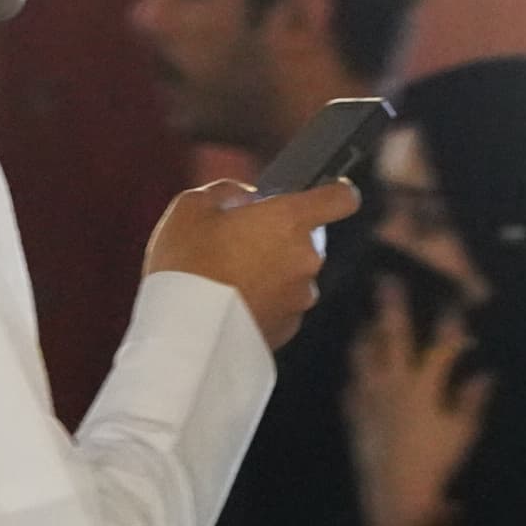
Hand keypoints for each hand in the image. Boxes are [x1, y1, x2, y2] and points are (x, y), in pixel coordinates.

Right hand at [146, 180, 345, 350]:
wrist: (183, 333)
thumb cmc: (187, 262)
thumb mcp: (193, 207)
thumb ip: (229, 192)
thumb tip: (246, 198)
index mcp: (290, 220)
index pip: (341, 198)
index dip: (334, 193)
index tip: (322, 194)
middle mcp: (306, 258)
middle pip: (306, 239)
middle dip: (279, 238)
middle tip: (235, 245)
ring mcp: (301, 297)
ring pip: (293, 274)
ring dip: (271, 273)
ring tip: (226, 280)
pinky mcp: (289, 328)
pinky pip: (282, 305)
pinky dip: (264, 302)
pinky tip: (230, 304)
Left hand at [345, 274, 489, 525]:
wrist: (395, 495)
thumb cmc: (436, 463)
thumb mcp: (462, 432)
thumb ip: (471, 400)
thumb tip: (484, 374)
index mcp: (424, 386)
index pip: (439, 347)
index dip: (448, 325)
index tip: (451, 301)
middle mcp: (394, 385)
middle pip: (391, 338)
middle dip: (391, 308)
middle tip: (385, 281)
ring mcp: (369, 399)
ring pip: (364, 357)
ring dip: (366, 337)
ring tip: (364, 322)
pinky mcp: (354, 416)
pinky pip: (352, 388)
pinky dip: (355, 376)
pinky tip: (356, 373)